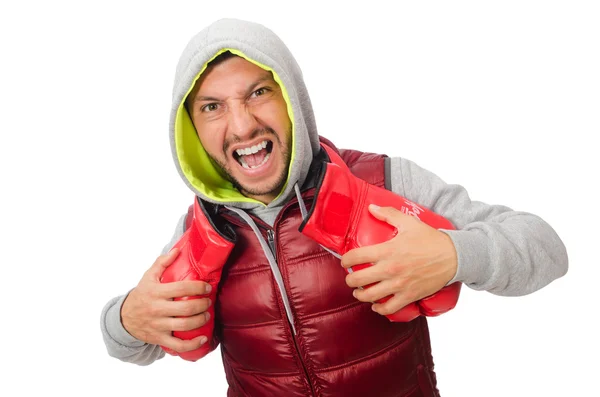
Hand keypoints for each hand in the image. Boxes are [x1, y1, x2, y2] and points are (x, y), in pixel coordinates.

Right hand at [121, 248, 212, 352]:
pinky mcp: (159, 339)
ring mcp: (158, 325)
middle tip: (208, 301)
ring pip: (184, 326)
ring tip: (207, 315)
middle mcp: (157, 309)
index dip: (198, 287)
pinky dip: (192, 344)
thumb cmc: (141, 295)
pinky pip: (178, 345)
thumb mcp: (148, 277)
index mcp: (156, 292)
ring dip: (200, 320)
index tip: (207, 287)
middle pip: (186, 309)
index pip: (182, 288)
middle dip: (202, 305)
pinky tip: (203, 339)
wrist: (124, 318)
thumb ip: (162, 263)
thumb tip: (177, 250)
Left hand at [341, 205, 457, 316]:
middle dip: (350, 279)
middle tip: (351, 276)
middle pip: (357, 280)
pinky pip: (389, 308)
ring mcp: (399, 285)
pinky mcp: (409, 296)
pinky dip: (379, 308)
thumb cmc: (430, 239)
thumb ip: (388, 214)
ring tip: (359, 291)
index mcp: (387, 251)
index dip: (345, 260)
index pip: (355, 257)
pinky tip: (376, 305)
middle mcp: (390, 269)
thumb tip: (371, 208)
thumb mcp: (408, 222)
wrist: (453, 256)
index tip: (346, 261)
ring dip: (360, 294)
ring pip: (369, 296)